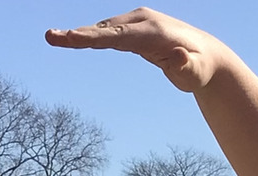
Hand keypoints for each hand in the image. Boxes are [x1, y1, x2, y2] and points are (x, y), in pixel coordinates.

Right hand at [46, 8, 236, 92]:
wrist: (206, 56)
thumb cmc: (200, 69)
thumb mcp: (196, 73)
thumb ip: (187, 66)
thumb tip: (179, 57)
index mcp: (154, 32)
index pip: (119, 36)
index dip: (94, 38)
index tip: (72, 38)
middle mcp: (142, 21)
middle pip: (105, 30)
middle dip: (78, 35)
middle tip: (51, 37)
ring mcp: (136, 23)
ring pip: (103, 30)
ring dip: (79, 35)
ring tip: (53, 38)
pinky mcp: (132, 29)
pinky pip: (106, 33)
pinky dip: (88, 36)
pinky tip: (70, 39)